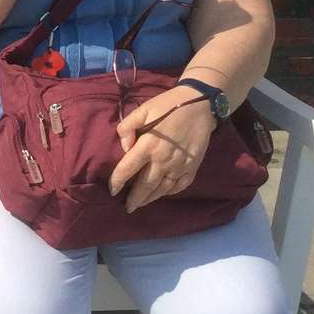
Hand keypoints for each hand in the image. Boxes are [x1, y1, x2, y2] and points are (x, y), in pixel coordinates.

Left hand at [109, 86, 216, 212]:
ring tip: (141, 204)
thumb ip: (127, 126)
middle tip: (128, 208)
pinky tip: (163, 194)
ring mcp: (180, 166)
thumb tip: (124, 147)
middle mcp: (163, 160)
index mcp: (148, 146)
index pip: (127, 169)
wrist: (201, 105)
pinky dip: (170, 192)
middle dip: (135, 198)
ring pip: (162, 189)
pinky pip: (180, 185)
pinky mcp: (193, 167)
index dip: (117, 182)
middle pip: (145, 185)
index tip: (112, 191)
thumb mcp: (143, 109)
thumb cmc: (169, 106)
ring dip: (151, 198)